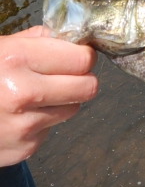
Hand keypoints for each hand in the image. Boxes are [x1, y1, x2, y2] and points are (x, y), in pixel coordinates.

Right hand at [0, 26, 97, 166]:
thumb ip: (37, 40)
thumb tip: (72, 37)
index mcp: (15, 59)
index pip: (82, 59)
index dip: (83, 55)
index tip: (77, 54)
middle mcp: (21, 94)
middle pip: (88, 87)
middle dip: (81, 78)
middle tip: (66, 74)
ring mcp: (23, 126)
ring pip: (73, 109)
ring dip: (62, 101)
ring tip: (35, 95)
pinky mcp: (23, 148)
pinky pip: (51, 129)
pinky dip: (42, 121)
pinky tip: (18, 114)